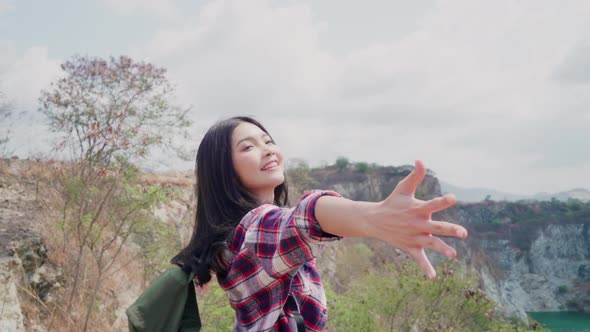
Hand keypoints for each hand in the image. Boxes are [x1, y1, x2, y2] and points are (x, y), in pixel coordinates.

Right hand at [366, 160, 467, 278]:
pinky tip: (433, 277)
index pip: (432, 204)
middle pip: (436, 227)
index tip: (453, 198)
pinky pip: (419, 259)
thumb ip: (415, 175)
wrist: (374, 220)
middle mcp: (416, 224)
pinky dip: (425, 268)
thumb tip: (421, 159)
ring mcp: (414, 237)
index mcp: (416, 209)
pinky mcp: (410, 247)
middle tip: (463, 232)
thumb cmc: (393, 202)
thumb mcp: (403, 188)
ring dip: (442, 249)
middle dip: (449, 230)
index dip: (442, 201)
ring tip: (454, 255)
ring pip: (431, 244)